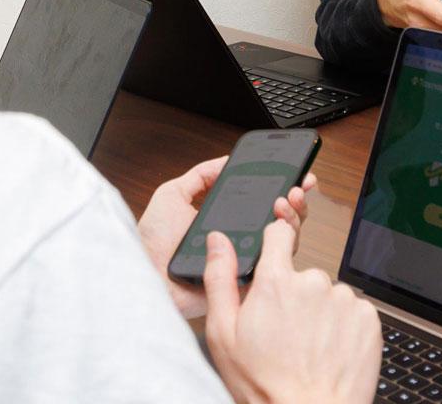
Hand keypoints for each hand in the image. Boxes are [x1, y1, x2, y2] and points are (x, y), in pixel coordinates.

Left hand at [135, 156, 312, 318]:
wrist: (145, 272)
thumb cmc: (152, 240)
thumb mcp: (173, 194)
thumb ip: (200, 175)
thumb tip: (225, 160)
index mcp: (226, 220)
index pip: (263, 203)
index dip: (283, 187)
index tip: (296, 172)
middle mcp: (240, 240)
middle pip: (283, 220)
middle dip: (296, 200)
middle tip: (296, 187)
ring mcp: (245, 260)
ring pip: (286, 240)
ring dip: (293, 217)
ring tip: (284, 201)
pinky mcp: (246, 280)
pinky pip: (273, 264)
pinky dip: (283, 244)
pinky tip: (278, 225)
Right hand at [204, 218, 381, 403]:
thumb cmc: (265, 384)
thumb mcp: (223, 334)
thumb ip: (220, 278)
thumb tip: (219, 242)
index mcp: (276, 282)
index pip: (279, 234)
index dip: (274, 245)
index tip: (274, 259)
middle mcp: (314, 283)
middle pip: (304, 274)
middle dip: (296, 296)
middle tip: (287, 333)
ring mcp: (345, 300)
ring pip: (329, 295)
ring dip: (321, 313)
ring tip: (309, 348)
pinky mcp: (368, 318)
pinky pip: (353, 311)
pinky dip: (343, 327)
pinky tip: (329, 351)